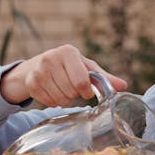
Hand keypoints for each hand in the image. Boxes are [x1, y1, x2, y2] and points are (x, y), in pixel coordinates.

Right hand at [0, 44, 126, 106]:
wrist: (37, 66)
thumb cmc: (68, 67)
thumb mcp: (86, 68)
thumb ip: (104, 78)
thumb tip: (123, 86)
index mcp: (68, 52)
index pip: (81, 81)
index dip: (86, 91)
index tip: (86, 90)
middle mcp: (51, 58)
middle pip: (71, 92)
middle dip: (75, 95)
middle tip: (71, 88)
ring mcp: (39, 71)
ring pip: (60, 99)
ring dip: (65, 100)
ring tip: (62, 89)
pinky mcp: (31, 83)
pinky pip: (49, 103)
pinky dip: (54, 102)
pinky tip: (53, 92)